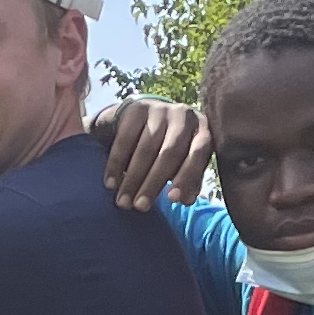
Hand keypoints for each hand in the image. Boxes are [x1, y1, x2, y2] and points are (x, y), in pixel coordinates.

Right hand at [89, 97, 213, 210]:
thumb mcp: (182, 163)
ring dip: (132, 179)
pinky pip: (125, 139)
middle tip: (139, 207)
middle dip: (152, 183)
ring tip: (123, 201)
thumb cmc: (167, 149)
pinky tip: (111, 183)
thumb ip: (187, 180)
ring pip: (146, 148)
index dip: (186, 177)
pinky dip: (116, 164)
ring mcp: (160, 109)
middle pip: (169, 153)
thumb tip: (186, 200)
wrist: (142, 119)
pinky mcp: (136, 108)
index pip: (198, 154)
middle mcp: (184, 115)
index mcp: (202, 130)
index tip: (170, 200)